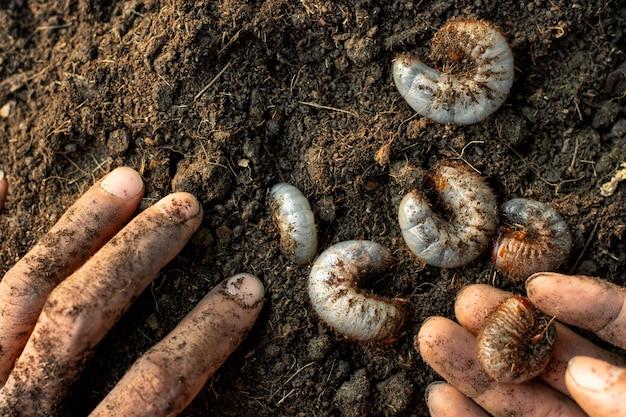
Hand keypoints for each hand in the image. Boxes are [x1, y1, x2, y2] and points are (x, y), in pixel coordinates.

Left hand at [0, 167, 263, 415]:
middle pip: (80, 313)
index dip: (206, 336)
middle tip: (184, 208)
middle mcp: (17, 409)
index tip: (246, 294)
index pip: (154, 384)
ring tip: (125, 184)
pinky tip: (1, 182)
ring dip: (78, 229)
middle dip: (140, 252)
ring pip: (23, 291)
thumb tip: (233, 402)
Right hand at [418, 273, 625, 416]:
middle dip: (506, 328)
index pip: (624, 327)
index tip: (540, 286)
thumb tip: (587, 372)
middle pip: (556, 361)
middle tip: (466, 302)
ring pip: (520, 399)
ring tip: (434, 337)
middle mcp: (607, 407)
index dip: (587, 303)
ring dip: (474, 371)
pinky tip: (442, 397)